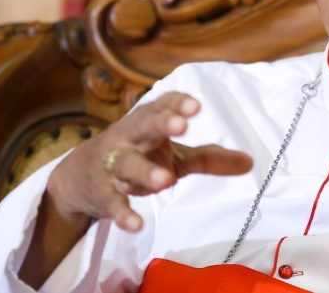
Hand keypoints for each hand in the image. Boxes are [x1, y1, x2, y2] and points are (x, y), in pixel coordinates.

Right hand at [46, 92, 253, 231]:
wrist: (78, 178)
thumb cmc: (139, 156)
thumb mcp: (174, 155)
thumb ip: (209, 157)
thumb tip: (250, 162)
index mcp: (148, 123)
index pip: (161, 106)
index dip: (177, 103)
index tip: (195, 106)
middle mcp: (129, 138)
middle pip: (144, 127)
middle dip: (162, 124)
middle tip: (181, 125)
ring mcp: (113, 165)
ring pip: (127, 164)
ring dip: (145, 171)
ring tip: (166, 180)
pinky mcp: (103, 194)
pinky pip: (113, 203)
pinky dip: (123, 214)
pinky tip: (136, 225)